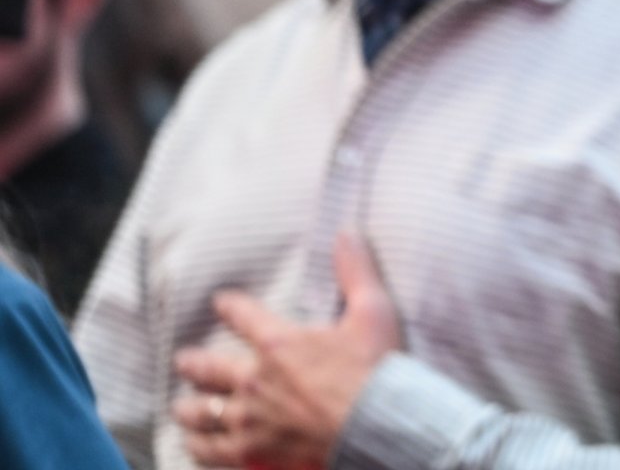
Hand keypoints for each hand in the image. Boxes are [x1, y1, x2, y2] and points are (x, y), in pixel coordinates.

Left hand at [173, 234, 401, 467]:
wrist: (375, 426)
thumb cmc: (376, 369)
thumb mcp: (373, 311)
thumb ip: (356, 271)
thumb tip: (347, 233)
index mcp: (280, 344)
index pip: (243, 316)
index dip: (230, 307)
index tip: (221, 303)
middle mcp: (255, 380)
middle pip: (210, 369)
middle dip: (194, 363)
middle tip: (183, 360)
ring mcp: (250, 420)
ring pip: (204, 413)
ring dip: (190, 409)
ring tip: (182, 408)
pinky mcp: (252, 453)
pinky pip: (213, 451)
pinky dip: (200, 447)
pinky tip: (195, 446)